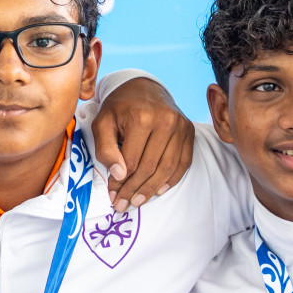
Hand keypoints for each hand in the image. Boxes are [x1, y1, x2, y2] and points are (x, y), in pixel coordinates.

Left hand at [91, 77, 195, 212]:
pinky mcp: (189, 130)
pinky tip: (158, 190)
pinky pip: (183, 162)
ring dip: (152, 189)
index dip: (120, 183)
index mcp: (141, 117)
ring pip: (167, 168)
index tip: (112, 195)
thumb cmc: (119, 107)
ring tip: (138, 201)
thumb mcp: (102, 123)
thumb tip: (119, 174)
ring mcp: (181, 126)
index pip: (131, 161)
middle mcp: (165, 120)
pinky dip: (172, 179)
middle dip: (134, 190)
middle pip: (150, 167)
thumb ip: (105, 149)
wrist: (143, 87)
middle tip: (123, 205)